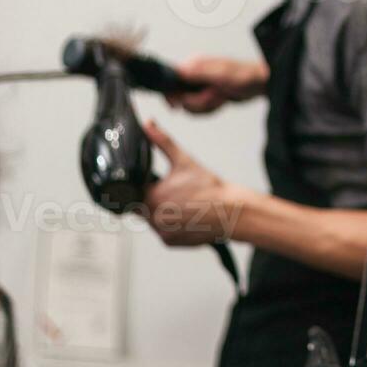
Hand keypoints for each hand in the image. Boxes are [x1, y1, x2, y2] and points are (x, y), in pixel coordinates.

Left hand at [142, 119, 244, 245]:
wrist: (230, 211)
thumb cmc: (209, 187)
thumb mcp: (183, 160)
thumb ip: (162, 141)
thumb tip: (148, 124)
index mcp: (151, 197)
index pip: (135, 190)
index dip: (147, 185)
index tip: (160, 183)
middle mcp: (153, 217)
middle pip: (142, 206)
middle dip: (155, 199)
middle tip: (175, 193)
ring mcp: (161, 232)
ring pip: (152, 219)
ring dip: (161, 212)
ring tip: (182, 204)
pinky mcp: (170, 242)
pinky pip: (163, 232)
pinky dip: (171, 225)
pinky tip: (186, 216)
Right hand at [166, 56, 267, 113]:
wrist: (259, 84)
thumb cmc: (245, 75)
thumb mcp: (221, 74)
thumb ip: (200, 72)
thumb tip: (180, 71)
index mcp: (194, 65)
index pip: (171, 80)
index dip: (175, 95)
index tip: (181, 103)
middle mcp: (194, 75)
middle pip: (180, 97)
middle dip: (198, 102)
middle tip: (214, 95)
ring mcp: (200, 86)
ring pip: (189, 106)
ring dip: (206, 106)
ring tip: (220, 96)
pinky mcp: (205, 95)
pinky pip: (199, 109)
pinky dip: (211, 109)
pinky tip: (221, 101)